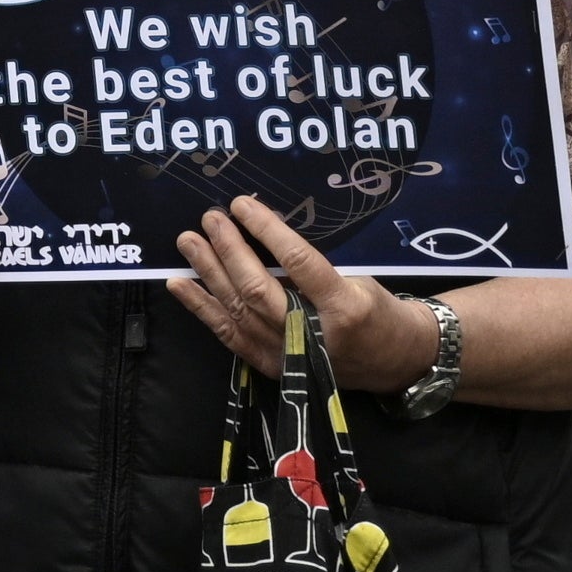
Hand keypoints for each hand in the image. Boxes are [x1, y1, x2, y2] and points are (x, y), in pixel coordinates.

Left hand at [168, 193, 385, 379]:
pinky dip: (202, 307)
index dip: (267, 231)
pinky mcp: (271, 366)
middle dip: (229, 250)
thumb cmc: (376, 311)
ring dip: (208, 273)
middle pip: (259, 290)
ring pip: (239, 311)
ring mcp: (290, 356)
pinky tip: (178, 283)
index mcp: (344, 308)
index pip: (299, 263)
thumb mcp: (357, 281)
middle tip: (210, 218)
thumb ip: (311, 266)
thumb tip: (259, 230)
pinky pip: (229, 334)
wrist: (393, 362)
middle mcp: (314, 336)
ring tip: (188, 241)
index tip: (241, 205)